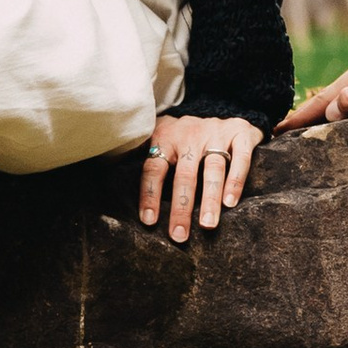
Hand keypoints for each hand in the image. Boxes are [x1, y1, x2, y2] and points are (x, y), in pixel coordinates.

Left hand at [136, 114, 261, 242]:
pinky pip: (240, 158)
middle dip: (181, 207)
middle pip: (184, 174)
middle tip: (179, 235)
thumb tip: (106, 163)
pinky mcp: (240, 133)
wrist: (223, 111)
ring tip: (208, 224)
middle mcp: (190, 135)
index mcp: (165, 138)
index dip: (150, 194)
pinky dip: (236, 179)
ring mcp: (216, 133)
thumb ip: (137, 150)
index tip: (149, 221)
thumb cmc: (183, 135)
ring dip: (210, 198)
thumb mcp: (158, 135)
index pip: (154, 168)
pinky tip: (231, 202)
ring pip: (213, 168)